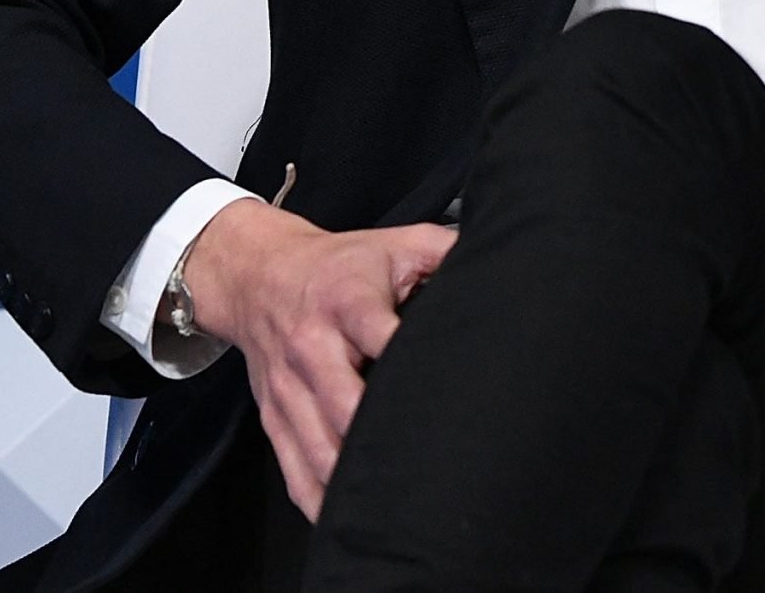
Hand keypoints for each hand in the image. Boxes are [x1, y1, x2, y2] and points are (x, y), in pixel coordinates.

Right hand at [181, 199, 454, 519]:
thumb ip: (446, 253)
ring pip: (319, 449)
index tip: (442, 388)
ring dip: (354, 481)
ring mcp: (290, 390)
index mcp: (347, 301)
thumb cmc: (342, 265)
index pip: (377, 333)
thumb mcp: (398, 244)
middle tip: (430, 466)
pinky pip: (295, 472)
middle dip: (381, 438)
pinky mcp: (276, 419)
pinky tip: (350, 520)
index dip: (406, 360)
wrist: (261, 277)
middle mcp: (312, 348)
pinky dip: (321, 501)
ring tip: (399, 506)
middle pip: (343, 405)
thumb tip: (503, 264)